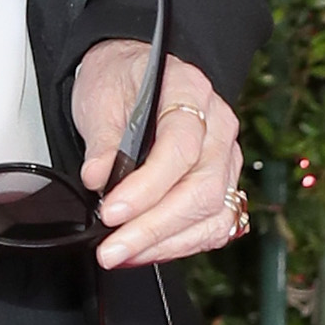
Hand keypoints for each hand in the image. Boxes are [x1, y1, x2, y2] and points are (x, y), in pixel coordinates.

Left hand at [72, 44, 244, 269]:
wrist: (134, 71)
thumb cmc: (121, 78)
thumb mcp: (100, 95)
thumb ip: (102, 139)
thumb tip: (98, 178)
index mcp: (190, 92)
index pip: (180, 147)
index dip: (147, 186)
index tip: (111, 211)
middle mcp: (218, 127)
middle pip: (202, 189)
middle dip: (153, 228)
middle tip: (112, 248)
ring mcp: (226, 158)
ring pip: (212, 213)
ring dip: (165, 242)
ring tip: (123, 254)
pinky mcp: (223, 184)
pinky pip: (214, 224)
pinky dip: (180, 244)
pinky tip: (147, 251)